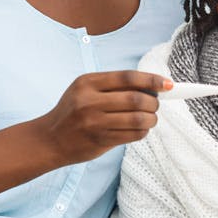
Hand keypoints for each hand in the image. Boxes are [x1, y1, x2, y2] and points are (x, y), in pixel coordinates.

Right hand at [39, 70, 172, 165]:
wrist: (49, 139)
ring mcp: (94, 122)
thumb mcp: (85, 90)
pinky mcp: (100, 140)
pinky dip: (143, 131)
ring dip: (151, 119)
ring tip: (150, 118)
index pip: (128, 77)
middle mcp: (90, 101)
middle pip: (136, 99)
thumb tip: (152, 86)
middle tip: (156, 105)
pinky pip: (133, 135)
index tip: (167, 84)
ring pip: (138, 119)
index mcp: (88, 83)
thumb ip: (113, 86)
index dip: (152, 80)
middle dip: (154, 103)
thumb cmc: (73, 112)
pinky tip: (141, 129)